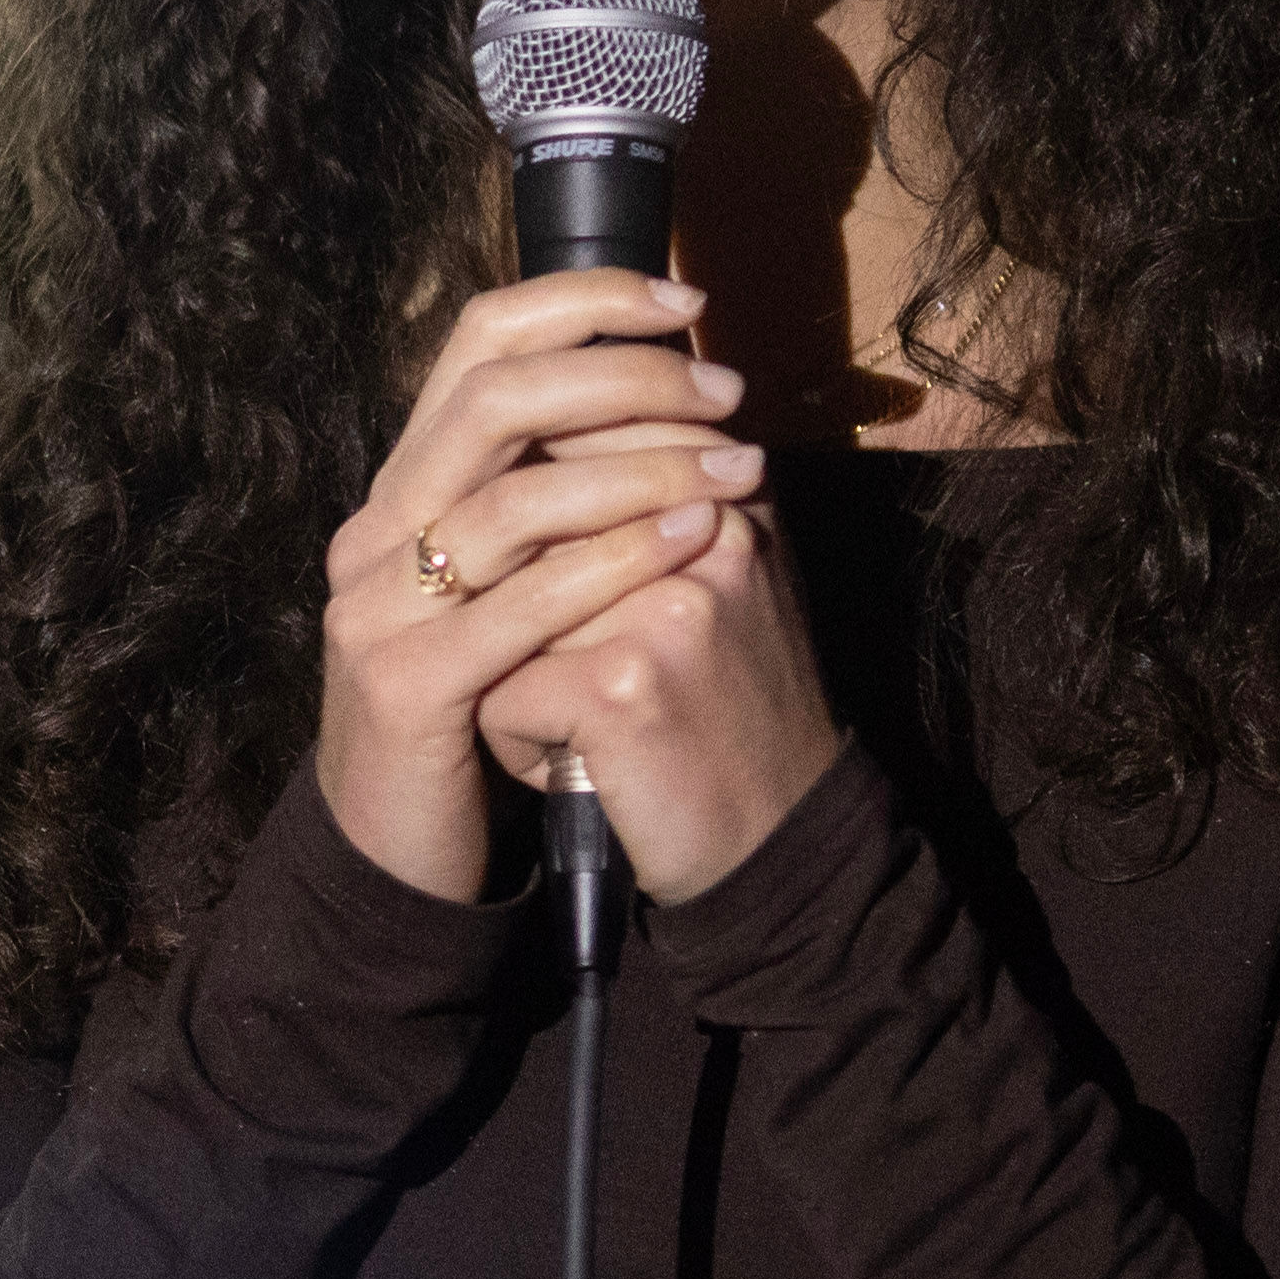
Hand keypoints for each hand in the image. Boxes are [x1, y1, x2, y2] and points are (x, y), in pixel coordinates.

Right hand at [315, 271, 769, 900]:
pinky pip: (518, 606)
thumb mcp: (510, 583)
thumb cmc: (484, 703)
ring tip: (739, 471)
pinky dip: (615, 564)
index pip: (475, 343)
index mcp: (404, 487)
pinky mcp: (404, 685)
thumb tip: (676, 392)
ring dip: (642, 473)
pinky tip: (696, 545)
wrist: (402, 848)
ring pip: (513, 500)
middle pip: (492, 401)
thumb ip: (556, 496)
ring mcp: (376, 607)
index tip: (683, 305)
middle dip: (624, 381)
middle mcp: (375, 530)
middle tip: (727, 394)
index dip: (581, 303)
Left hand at [473, 453, 845, 902]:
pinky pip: (500, 692)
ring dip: (519, 677)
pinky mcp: (624, 681)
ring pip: (501, 611)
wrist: (780, 847)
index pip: (583, 445)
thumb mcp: (715, 588)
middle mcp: (710, 530)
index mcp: (731, 496)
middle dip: (528, 613)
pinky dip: (519, 743)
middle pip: (529, 532)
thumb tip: (535, 432)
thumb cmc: (728, 714)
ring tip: (590, 722)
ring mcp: (665, 603)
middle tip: (603, 682)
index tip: (601, 620)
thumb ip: (647, 507)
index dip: (547, 538)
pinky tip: (587, 767)